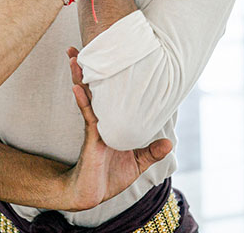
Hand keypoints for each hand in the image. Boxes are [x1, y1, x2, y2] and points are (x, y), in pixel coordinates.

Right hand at [59, 47, 171, 211]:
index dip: (103, 77)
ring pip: (87, 97)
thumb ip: (151, 152)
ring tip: (74, 58)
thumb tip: (169, 143)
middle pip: (92, 89)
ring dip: (80, 77)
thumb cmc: (110, 177)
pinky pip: (88, 115)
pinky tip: (77, 88)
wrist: (92, 195)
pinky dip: (83, 101)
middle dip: (84, 69)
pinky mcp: (92, 138)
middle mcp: (100, 121)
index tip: (102, 56)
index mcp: (110, 122)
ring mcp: (94, 128)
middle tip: (75, 47)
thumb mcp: (137, 163)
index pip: (106, 94)